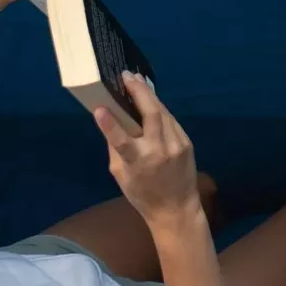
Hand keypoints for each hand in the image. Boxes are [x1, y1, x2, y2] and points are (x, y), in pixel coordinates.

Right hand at [94, 74, 200, 228]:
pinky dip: (158, 109)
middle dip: (139, 91)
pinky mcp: (186, 142)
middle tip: (126, 76)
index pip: (121, 140)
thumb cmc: (142, 194)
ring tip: (136, 81)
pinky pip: (170, 120)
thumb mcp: (120, 175)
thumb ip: (115, 149)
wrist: (177, 208)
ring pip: (163, 112)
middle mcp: (159, 151)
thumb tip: (111, 124)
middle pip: (151, 114)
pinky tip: (150, 101)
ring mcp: (176, 145)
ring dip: (149, 95)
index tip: (99, 108)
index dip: (109, 124)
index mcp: (138, 162)